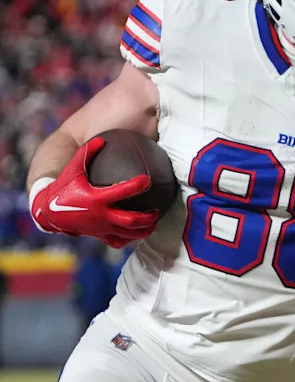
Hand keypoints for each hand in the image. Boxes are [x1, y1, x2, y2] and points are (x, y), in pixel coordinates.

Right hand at [31, 137, 159, 247]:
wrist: (49, 212)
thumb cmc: (63, 188)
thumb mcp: (73, 169)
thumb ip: (86, 153)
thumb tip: (101, 139)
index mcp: (97, 199)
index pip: (121, 192)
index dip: (136, 186)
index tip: (147, 180)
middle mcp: (102, 216)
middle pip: (132, 220)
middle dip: (148, 217)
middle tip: (157, 209)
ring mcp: (102, 228)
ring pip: (129, 234)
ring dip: (144, 230)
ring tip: (155, 223)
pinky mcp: (100, 236)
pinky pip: (118, 241)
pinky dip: (130, 239)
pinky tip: (139, 233)